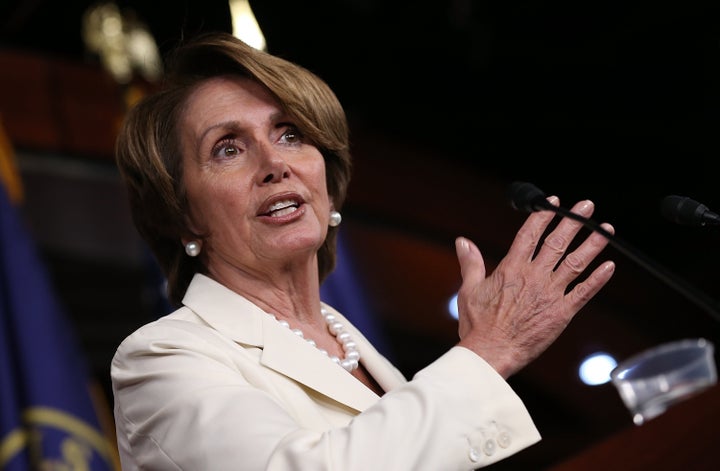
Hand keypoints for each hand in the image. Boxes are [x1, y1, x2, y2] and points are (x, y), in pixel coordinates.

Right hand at [454, 196, 615, 377]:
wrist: (491, 352)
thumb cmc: (478, 324)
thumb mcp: (469, 289)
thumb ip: (470, 263)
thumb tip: (462, 241)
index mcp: (511, 268)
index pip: (530, 234)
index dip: (543, 216)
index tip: (554, 203)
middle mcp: (534, 276)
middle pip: (557, 242)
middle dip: (574, 222)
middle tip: (587, 206)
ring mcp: (550, 294)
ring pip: (576, 263)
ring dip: (592, 245)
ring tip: (606, 230)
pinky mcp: (561, 313)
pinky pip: (584, 292)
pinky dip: (598, 279)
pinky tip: (609, 267)